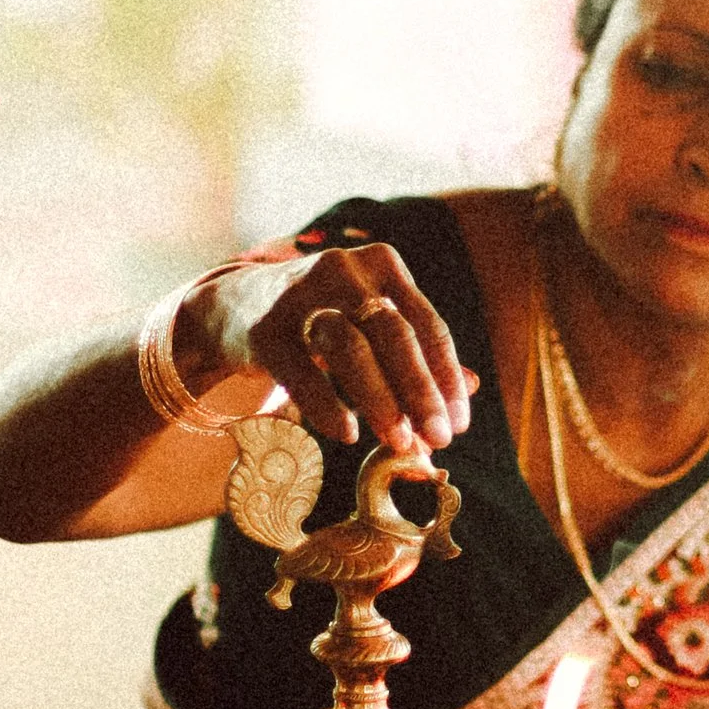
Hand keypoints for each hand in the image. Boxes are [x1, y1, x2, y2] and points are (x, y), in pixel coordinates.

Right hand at [192, 243, 476, 455]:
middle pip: (394, 334)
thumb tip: (474, 385)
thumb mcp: (371, 323)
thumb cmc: (320, 318)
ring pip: (350, 347)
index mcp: (383, 267)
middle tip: (438, 439)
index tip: (458, 425)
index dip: (446, 379)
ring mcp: (299, 294)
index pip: (428, 325)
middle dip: (420, 392)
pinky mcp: (263, 328)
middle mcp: (345, 270)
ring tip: (398, 441)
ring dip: (379, 400)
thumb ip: (418, 350)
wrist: (234, 306)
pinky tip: (347, 433)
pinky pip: (301, 371)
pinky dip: (328, 405)